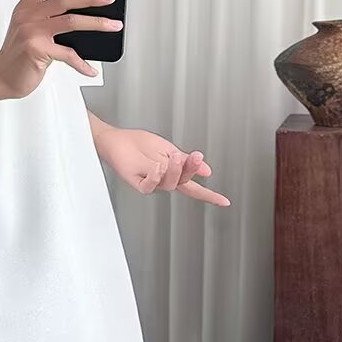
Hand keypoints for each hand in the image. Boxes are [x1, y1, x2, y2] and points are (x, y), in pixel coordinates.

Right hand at [0, 0, 121, 98]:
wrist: (0, 76)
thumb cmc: (15, 56)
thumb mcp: (26, 31)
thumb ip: (44, 20)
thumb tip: (72, 18)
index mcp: (27, 9)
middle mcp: (29, 16)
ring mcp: (33, 32)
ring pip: (72, 21)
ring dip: (97, 23)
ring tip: (112, 25)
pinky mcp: (38, 49)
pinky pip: (68, 54)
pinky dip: (82, 64)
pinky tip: (91, 69)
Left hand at [100, 128, 230, 206]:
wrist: (117, 139)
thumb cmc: (138, 144)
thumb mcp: (168, 149)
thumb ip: (186, 161)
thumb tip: (207, 171)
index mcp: (172, 174)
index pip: (194, 186)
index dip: (209, 195)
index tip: (224, 201)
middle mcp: (163, 181)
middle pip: (183, 182)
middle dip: (191, 169)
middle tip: (195, 156)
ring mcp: (150, 182)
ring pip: (168, 184)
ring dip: (174, 170)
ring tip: (174, 157)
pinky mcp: (136, 182)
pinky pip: (148, 186)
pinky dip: (155, 177)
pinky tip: (157, 166)